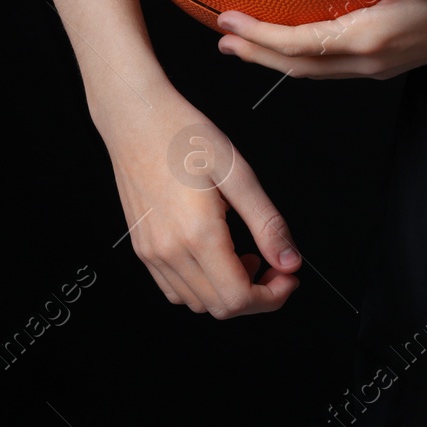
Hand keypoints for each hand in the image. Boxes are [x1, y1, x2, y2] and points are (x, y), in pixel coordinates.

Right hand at [92, 83, 301, 317]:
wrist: (135, 118)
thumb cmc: (185, 135)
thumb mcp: (238, 173)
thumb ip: (267, 223)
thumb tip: (290, 263)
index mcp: (197, 235)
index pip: (238, 299)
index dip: (272, 297)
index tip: (289, 275)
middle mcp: (169, 252)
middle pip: (219, 308)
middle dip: (256, 296)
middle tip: (275, 263)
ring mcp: (151, 253)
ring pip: (197, 304)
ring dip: (229, 291)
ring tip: (245, 252)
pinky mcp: (142, 248)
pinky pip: (175, 289)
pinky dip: (203, 286)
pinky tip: (217, 254)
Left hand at [214, 0, 426, 78]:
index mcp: (368, 40)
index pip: (297, 46)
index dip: (258, 35)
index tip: (227, 20)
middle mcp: (368, 60)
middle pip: (298, 66)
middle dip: (257, 54)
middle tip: (224, 40)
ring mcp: (379, 64)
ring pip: (315, 70)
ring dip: (278, 59)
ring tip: (250, 44)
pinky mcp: (390, 58)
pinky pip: (334, 63)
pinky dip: (306, 55)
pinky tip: (305, 37)